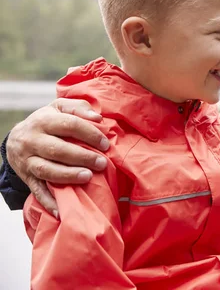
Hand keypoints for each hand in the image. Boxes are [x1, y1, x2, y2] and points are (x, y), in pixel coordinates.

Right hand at [6, 98, 109, 216]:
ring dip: (68, 175)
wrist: (15, 139)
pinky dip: (48, 201)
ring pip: (47, 170)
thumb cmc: (47, 122)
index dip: (90, 134)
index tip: (105, 143)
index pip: (69, 125)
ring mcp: (27, 160)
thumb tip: (97, 118)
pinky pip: (36, 190)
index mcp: (43, 120)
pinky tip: (62, 209)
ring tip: (88, 177)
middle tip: (101, 163)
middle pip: (58, 149)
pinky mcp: (26, 177)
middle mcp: (32, 140)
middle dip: (82, 157)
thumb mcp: (59, 108)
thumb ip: (79, 108)